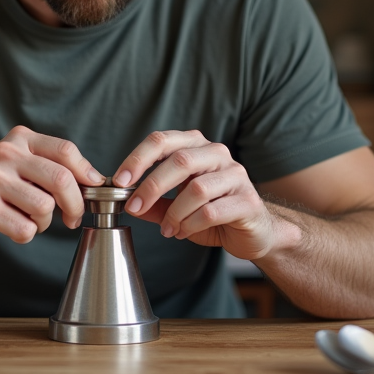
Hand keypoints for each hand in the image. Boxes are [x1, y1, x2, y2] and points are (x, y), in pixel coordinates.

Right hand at [0, 126, 103, 248]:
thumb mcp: (15, 164)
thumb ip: (49, 166)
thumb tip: (93, 180)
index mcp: (18, 139)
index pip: (65, 151)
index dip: (86, 173)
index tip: (92, 189)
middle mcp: (5, 154)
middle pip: (61, 180)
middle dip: (75, 205)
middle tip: (72, 218)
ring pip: (44, 207)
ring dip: (43, 223)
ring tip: (28, 220)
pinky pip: (25, 229)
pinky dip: (25, 235)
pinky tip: (10, 226)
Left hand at [113, 130, 276, 260]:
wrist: (254, 232)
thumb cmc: (213, 214)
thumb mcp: (176, 207)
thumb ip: (152, 204)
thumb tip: (123, 201)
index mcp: (195, 146)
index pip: (162, 140)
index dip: (137, 159)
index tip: (119, 181)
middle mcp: (217, 154)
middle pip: (179, 160)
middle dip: (151, 186)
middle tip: (134, 208)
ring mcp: (235, 175)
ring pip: (196, 189)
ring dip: (175, 213)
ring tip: (168, 229)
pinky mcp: (248, 200)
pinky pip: (211, 211)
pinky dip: (191, 225)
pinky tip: (184, 232)